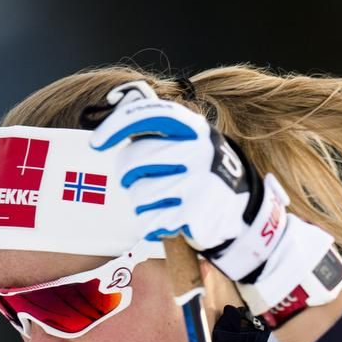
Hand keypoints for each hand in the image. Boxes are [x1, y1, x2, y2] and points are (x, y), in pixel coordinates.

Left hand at [89, 82, 341, 326]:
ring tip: (162, 204)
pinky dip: (152, 226)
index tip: (96, 143)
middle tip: (136, 183)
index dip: (117, 126)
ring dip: (142, 205)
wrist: (245, 219)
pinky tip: (168, 222)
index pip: (149, 115)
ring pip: (139, 194)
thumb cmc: (204, 180)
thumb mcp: (192, 146)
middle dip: (128, 176)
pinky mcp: (194, 214)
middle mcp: (197, 151)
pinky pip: (150, 221)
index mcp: (194, 129)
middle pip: (134, 160)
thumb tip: (110, 129)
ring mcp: (197, 183)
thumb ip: (160, 136)